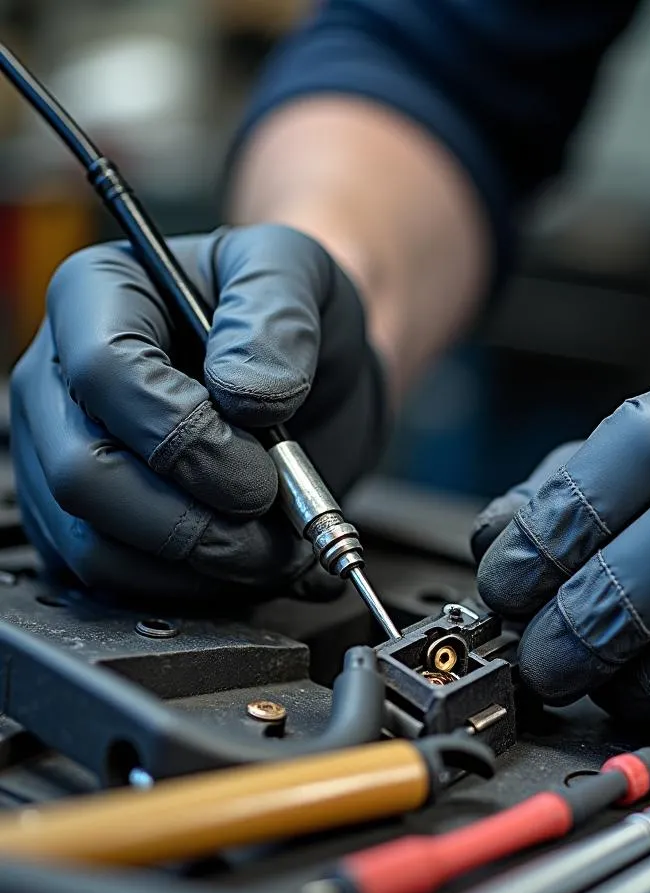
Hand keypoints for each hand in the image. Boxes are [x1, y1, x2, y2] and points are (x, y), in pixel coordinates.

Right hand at [10, 225, 387, 602]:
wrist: (318, 374)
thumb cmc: (296, 315)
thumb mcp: (299, 275)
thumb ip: (276, 317)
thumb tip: (244, 394)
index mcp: (100, 299)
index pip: (103, 372)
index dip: (186, 434)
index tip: (261, 464)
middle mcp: (64, 383)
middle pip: (85, 474)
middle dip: (195, 518)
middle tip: (274, 515)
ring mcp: (69, 458)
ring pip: (98, 545)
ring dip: (205, 564)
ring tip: (281, 546)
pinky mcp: (94, 525)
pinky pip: (118, 584)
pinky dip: (199, 592)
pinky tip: (258, 566)